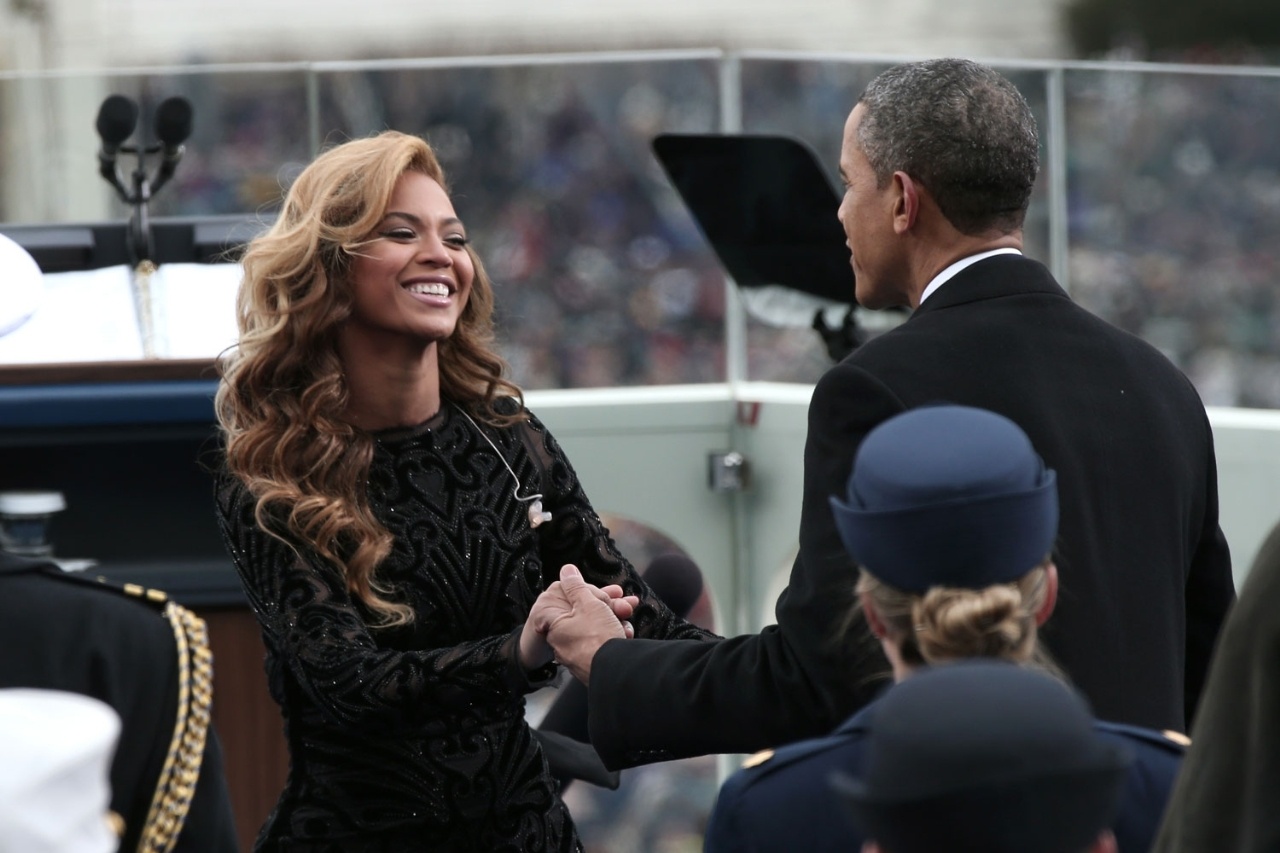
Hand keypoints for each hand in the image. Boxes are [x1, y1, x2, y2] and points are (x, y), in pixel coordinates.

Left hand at [519, 567, 637, 670]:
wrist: (616, 671)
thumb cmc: (598, 637)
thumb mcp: (588, 603)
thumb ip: (576, 586)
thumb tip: (566, 571)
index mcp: (554, 623)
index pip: (566, 598)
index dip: (586, 592)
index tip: (599, 592)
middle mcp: (562, 640)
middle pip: (584, 612)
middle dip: (607, 604)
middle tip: (624, 602)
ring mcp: (577, 653)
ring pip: (597, 626)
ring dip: (614, 618)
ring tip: (627, 616)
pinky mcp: (592, 662)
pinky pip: (602, 642)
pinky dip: (615, 635)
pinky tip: (626, 633)